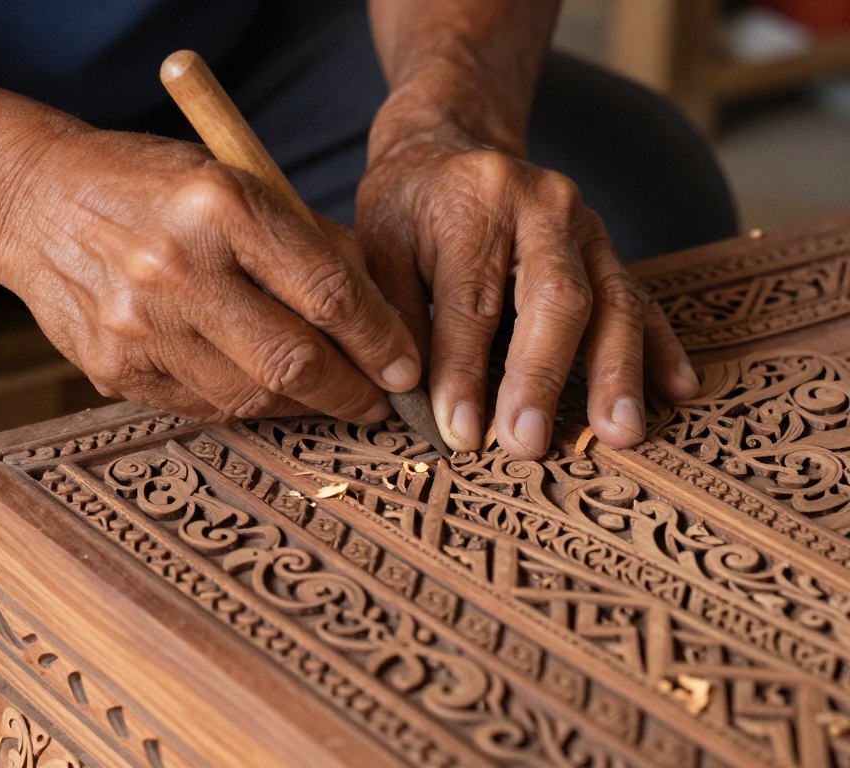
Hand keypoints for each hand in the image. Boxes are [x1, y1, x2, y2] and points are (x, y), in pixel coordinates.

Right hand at [0, 128, 421, 422]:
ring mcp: (138, 327)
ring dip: (305, 405)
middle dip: (353, 391)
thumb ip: (302, 243)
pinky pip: (206, 407)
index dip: (380, 339)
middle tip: (380, 401)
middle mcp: (176, 268)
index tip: (406, 367)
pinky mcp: (113, 370)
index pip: (327, 291)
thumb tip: (376, 314)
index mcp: (218, 206)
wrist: (34, 202)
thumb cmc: (150, 185)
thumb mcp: (232, 181)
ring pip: (252, 395)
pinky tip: (269, 393)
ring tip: (330, 396)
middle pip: (294, 359)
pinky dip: (250, 405)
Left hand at [356, 125, 699, 456]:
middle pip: (556, 297)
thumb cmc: (410, 204)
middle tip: (530, 442)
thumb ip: (398, 313)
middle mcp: (543, 207)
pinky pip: (641, 297)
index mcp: (476, 202)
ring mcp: (586, 227)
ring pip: (612, 300)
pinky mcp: (608, 249)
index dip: (465, 371)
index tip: (460, 433)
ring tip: (620, 433)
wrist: (454, 144)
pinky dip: (659, 346)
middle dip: (543, 376)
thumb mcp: (381, 244)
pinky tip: (676, 389)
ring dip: (617, 372)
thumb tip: (412, 392)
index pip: (472, 300)